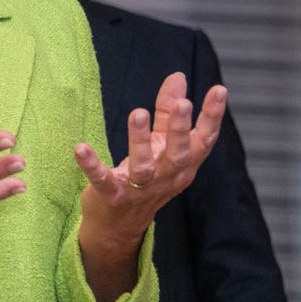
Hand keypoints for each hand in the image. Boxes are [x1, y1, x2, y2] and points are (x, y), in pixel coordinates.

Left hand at [73, 72, 226, 301]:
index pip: (203, 140)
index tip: (219, 89)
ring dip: (140, 141)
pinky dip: (92, 166)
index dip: (212, 116)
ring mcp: (139, 190)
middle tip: (183, 104)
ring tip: (138, 113)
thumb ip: (167, 111)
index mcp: (182, 164)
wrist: (119, 224)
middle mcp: (165, 178)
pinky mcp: (112, 197)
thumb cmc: (146, 176)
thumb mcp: (160, 144)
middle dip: (180, 129)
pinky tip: (80, 148)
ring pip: (143, 167)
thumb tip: (178, 76)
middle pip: (178, 154)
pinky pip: (102, 181)